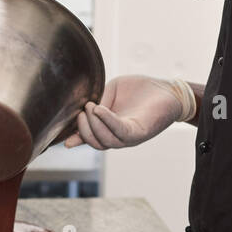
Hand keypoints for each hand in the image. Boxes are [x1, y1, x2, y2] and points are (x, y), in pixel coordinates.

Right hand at [63, 75, 194, 148]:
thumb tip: (83, 110)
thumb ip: (97, 101)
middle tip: (82, 110)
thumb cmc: (140, 89)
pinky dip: (106, 121)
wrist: (167, 89)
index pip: (91, 138)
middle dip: (83, 128)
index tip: (64, 140)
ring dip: (93, 125)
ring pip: (105, 141)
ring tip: (90, 107)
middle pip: (96, 142)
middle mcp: (119, 136)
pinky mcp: (140, 132)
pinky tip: (99, 109)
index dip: (76, 139)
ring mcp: (129, 137)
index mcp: (110, 128)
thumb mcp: (110, 92)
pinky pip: (119, 131)